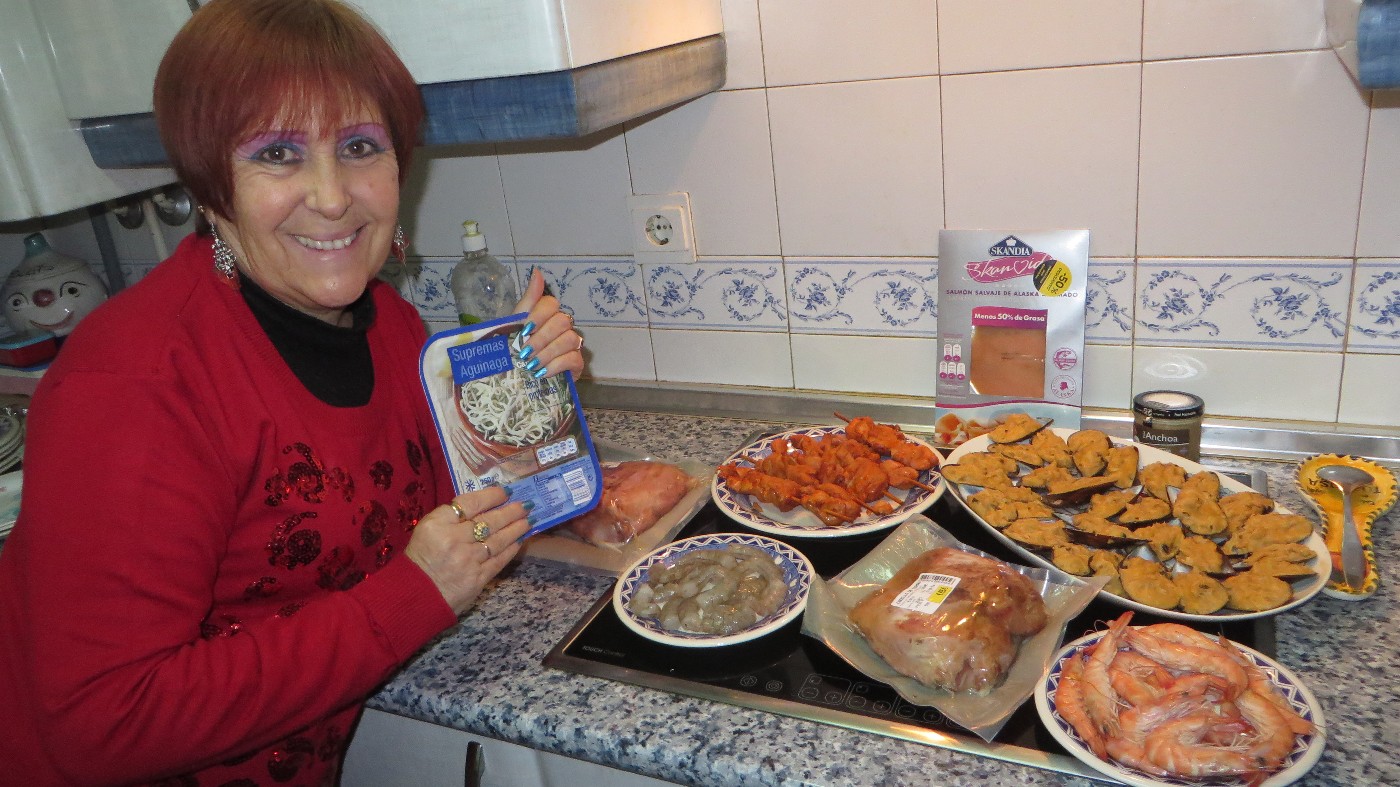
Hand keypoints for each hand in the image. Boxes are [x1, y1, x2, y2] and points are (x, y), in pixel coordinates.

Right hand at [403, 487, 530, 614]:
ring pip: (498, 540)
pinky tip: (519, 541)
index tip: (506, 492)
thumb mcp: (428, 529)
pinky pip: (499, 560)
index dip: (491, 496)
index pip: (470, 503)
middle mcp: (453, 540)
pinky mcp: (477, 578)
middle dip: (511, 511)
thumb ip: (452, 517)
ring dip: (516, 529)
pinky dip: (511, 549)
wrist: (415, 594)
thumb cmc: (422, 558)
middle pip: (489, 521)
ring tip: (528, 520)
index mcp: (437, 524)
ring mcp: (467, 560)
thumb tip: (485, 504)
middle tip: (526, 505)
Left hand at [512, 269, 584, 378]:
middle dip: (540, 338)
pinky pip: (573, 358)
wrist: (519, 380)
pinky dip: (555, 365)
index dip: (538, 315)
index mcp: (547, 315)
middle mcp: (563, 326)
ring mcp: (572, 344)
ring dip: (547, 353)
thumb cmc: (517, 349)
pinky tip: (541, 373)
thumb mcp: (516, 324)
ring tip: (530, 365)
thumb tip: (537, 271)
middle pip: (561, 321)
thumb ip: (528, 299)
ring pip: (569, 339)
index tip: (523, 330)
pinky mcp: (577, 363)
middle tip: (523, 353)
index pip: (550, 303)